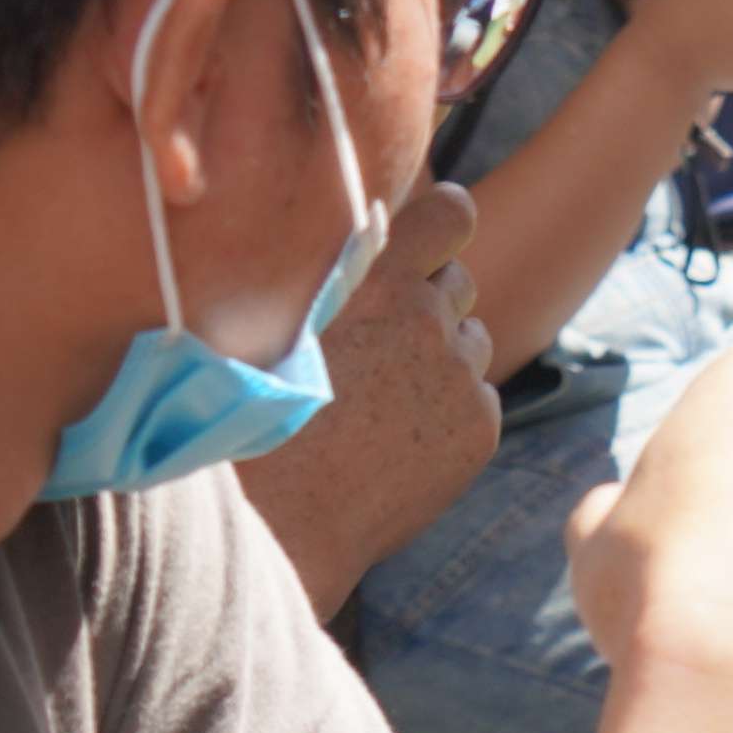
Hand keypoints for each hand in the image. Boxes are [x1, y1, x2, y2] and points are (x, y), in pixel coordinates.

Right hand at [232, 180, 496, 616]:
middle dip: (429, 302)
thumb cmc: (252, 412)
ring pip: (470, 340)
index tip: (435, 235)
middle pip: (458, 282)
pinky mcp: (480, 425)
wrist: (278, 518)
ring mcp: (459, 372)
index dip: (446, 222)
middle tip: (379, 345)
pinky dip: (450, 411)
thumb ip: (333, 274)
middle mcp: (425, 315)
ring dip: (439, 357)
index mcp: (373, 276)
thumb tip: (366, 231)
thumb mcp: (276, 319)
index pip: (452, 213)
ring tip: (378, 400)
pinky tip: (396, 440)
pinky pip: (478, 396)